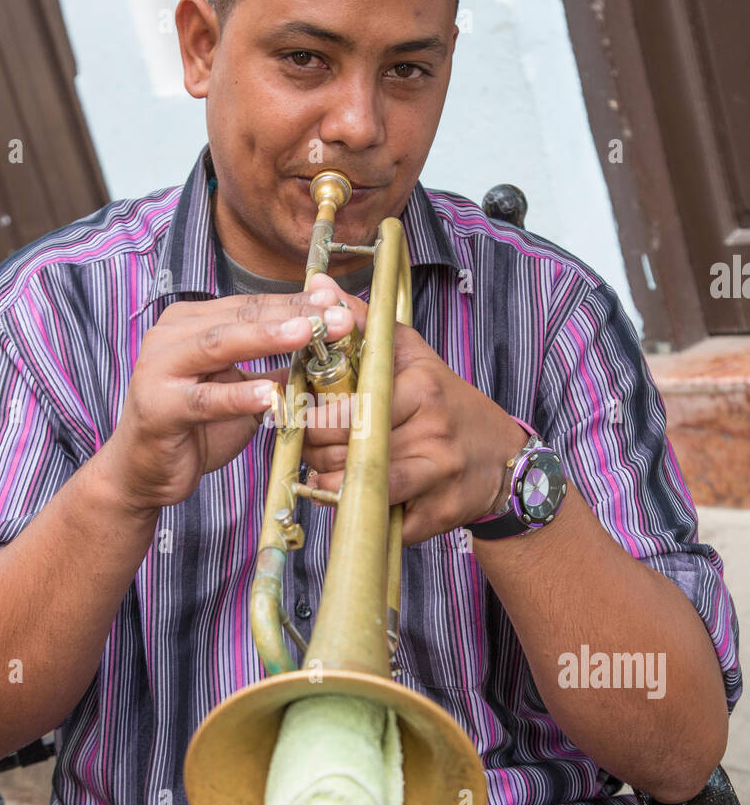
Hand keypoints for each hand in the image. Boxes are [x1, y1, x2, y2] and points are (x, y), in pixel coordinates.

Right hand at [99, 288, 355, 514]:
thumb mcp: (243, 393)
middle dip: (292, 315)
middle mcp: (170, 336)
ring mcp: (159, 369)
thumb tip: (327, 350)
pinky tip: (269, 394)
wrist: (143, 473)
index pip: (250, 306)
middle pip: (240, 318)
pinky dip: (238, 396)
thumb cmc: (194, 428)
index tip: (337, 302)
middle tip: (335, 317)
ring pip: (219, 345)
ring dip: (266, 338)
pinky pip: (204, 399)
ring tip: (307, 334)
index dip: (295, 302)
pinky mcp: (158, 407)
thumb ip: (276, 370)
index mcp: (190, 323)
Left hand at [300, 273, 526, 545]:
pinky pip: (379, 519)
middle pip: (348, 449)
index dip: (314, 418)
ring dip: (329, 485)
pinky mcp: (437, 516)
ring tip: (324, 472)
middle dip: (316, 452)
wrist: (502, 458)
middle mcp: (433, 432)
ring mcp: (438, 477)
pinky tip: (354, 497)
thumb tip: (317, 285)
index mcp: (422, 389)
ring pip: (358, 487)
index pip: (348, 408)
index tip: (302, 417)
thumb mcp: (410, 355)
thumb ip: (362, 322)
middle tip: (309, 447)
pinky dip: (357, 512)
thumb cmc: (444, 402)